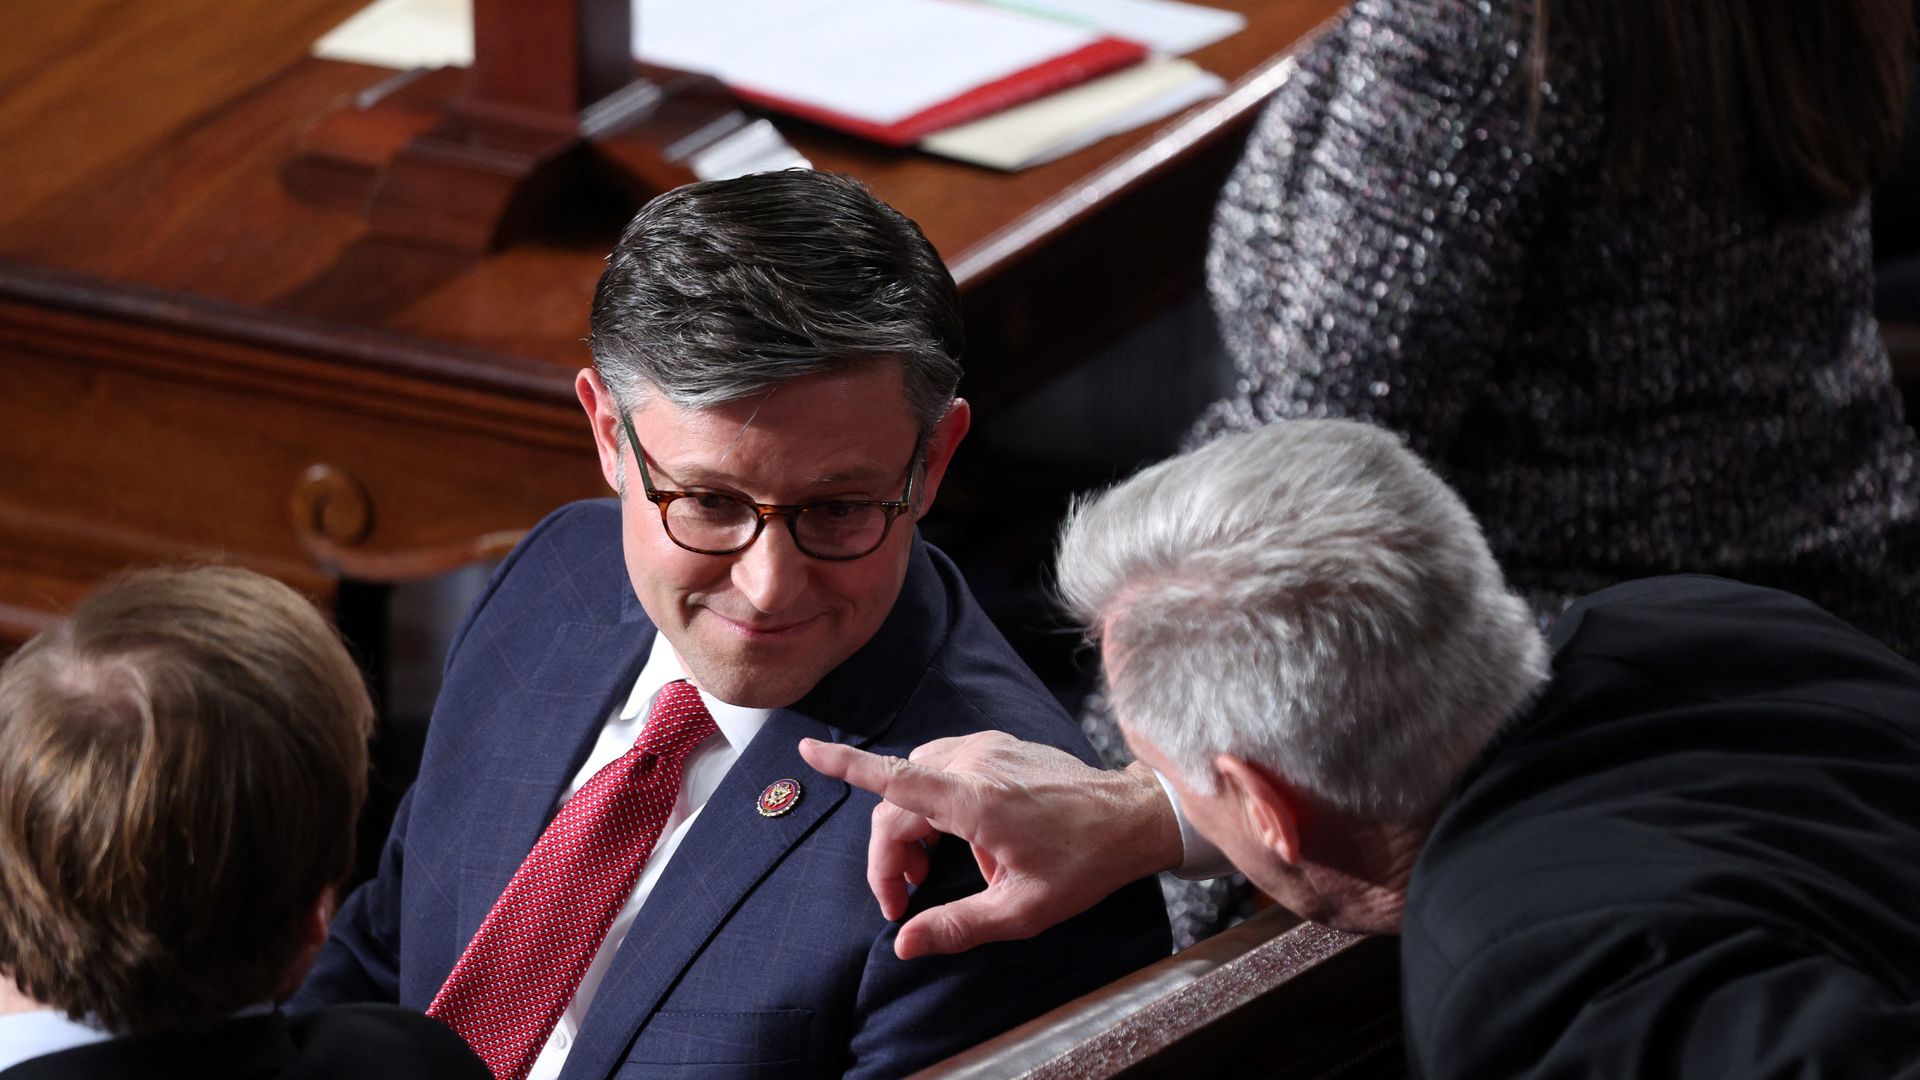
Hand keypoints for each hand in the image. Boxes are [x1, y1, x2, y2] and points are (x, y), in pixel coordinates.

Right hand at [798, 732, 1180, 958]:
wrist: (1133, 818)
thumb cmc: (1084, 863)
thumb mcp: (1022, 910)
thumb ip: (958, 925)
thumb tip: (906, 943)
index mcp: (975, 800)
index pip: (895, 780)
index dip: (846, 766)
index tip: (809, 750)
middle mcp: (976, 763)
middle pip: (899, 800)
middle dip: (888, 852)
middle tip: (903, 900)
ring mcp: (988, 748)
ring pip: (918, 780)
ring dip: (909, 827)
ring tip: (928, 873)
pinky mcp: (1000, 745)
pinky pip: (945, 768)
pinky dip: (934, 803)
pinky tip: (959, 841)